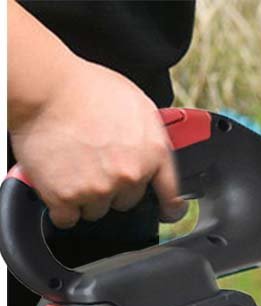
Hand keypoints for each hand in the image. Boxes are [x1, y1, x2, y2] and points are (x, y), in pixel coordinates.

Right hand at [8, 55, 184, 228]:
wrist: (42, 86)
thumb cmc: (84, 87)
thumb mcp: (136, 103)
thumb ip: (148, 135)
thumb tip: (151, 152)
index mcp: (153, 153)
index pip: (172, 194)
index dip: (170, 208)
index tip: (166, 213)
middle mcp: (130, 175)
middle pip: (127, 202)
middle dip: (112, 188)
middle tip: (92, 162)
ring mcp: (99, 188)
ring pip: (96, 210)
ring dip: (85, 196)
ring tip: (71, 166)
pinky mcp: (67, 197)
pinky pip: (67, 218)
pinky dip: (61, 207)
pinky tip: (56, 186)